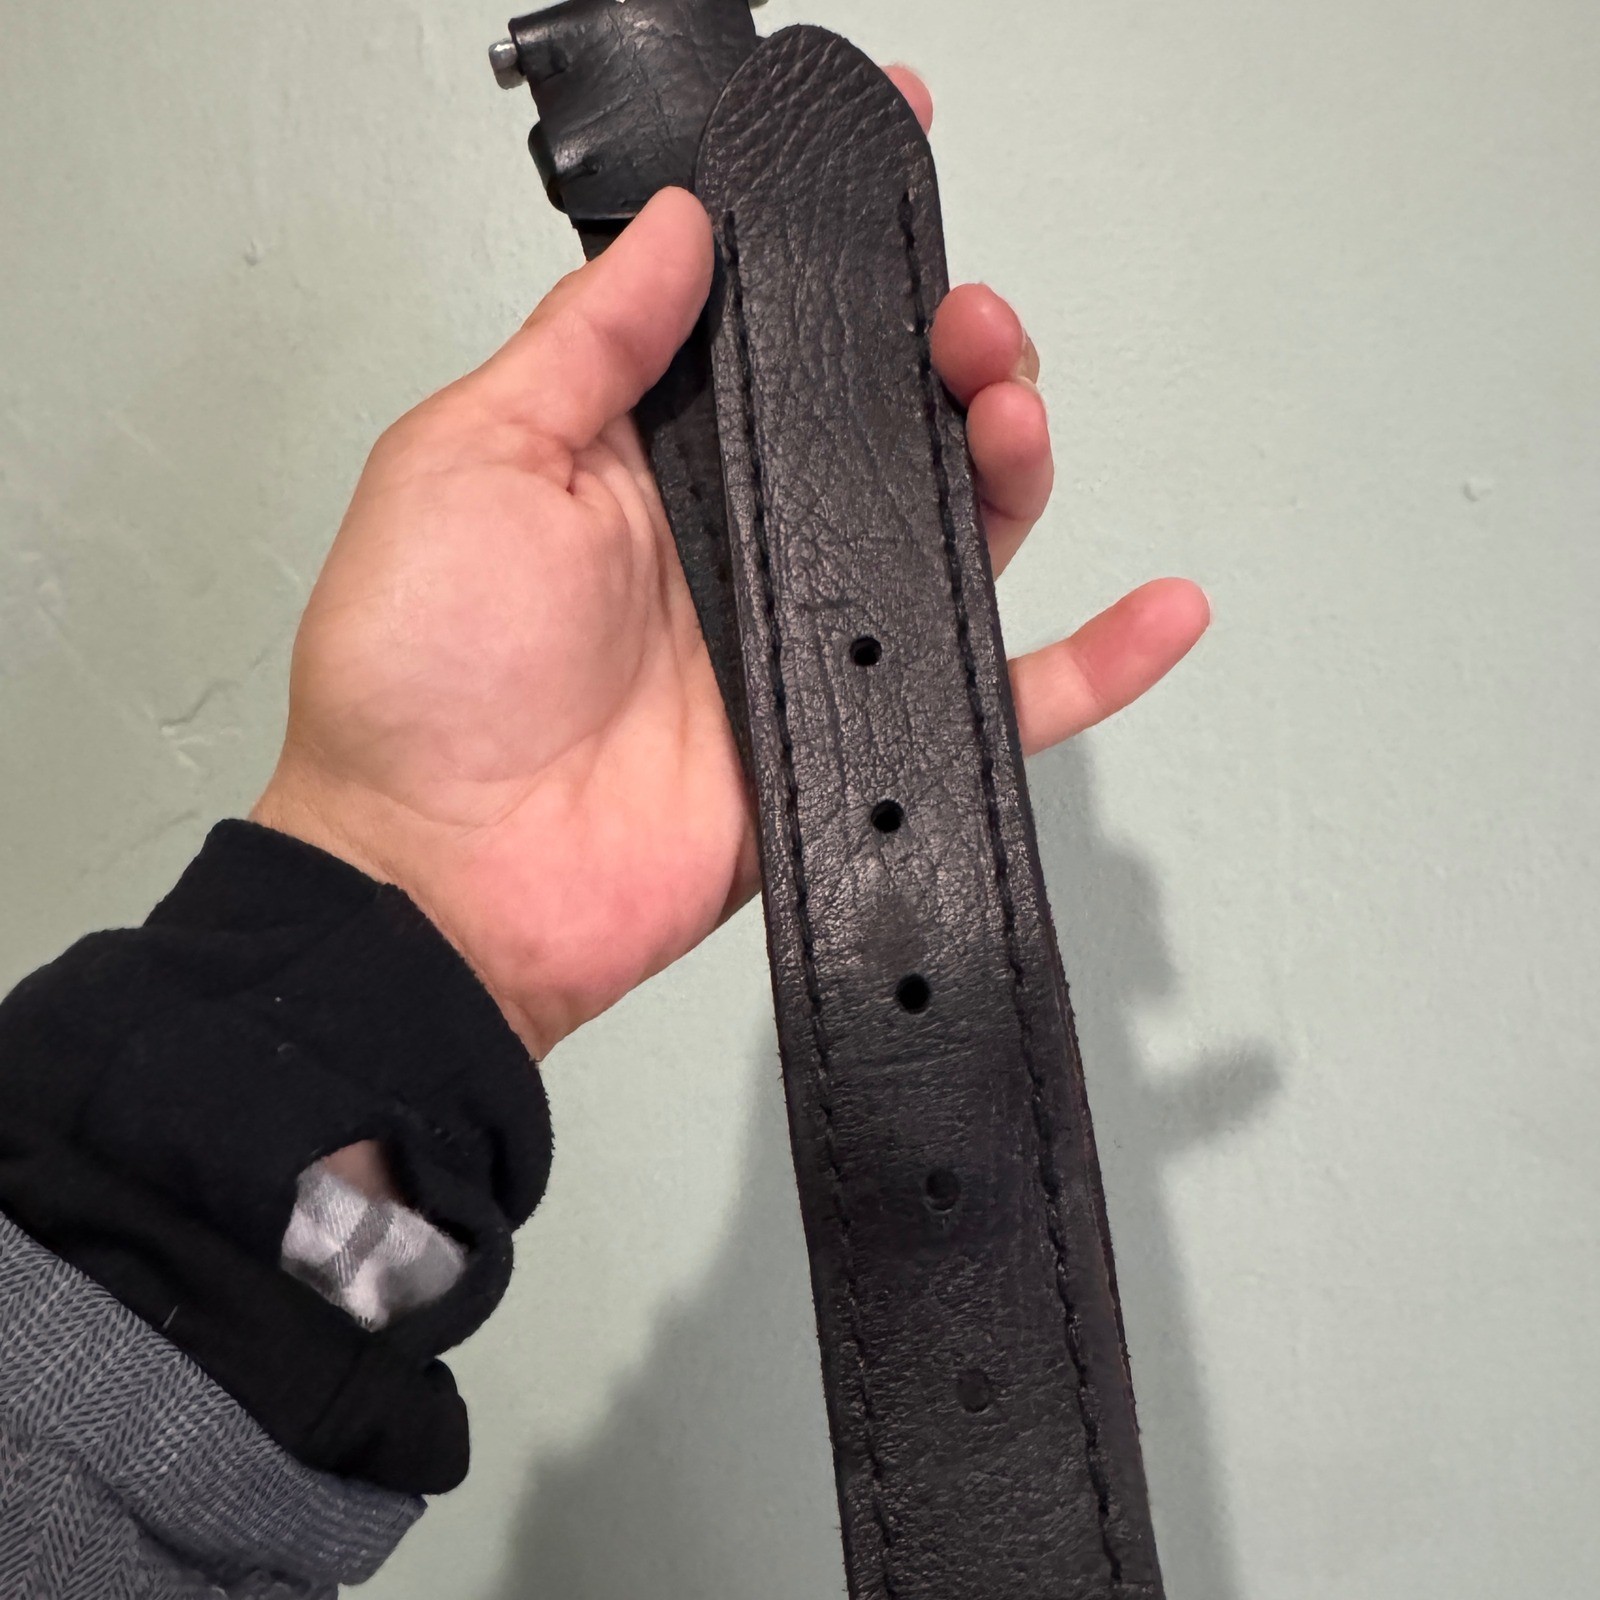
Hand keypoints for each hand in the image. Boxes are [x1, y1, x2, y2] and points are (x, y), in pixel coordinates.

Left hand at [254, 72, 1208, 1059]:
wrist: (444, 878)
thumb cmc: (423, 674)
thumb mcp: (475, 457)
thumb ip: (589, 341)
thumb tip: (682, 227)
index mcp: (657, 464)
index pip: (778, 335)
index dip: (841, 255)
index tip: (898, 161)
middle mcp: (746, 546)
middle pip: (891, 428)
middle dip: (947, 352)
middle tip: (962, 322)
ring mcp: (808, 645)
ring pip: (956, 537)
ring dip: (1013, 461)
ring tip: (1010, 410)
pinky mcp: (852, 745)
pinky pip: (999, 703)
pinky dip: (1092, 668)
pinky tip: (1161, 611)